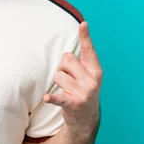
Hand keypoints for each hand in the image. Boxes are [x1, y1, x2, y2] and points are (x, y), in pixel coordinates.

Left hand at [44, 22, 102, 139]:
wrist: (86, 119)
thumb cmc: (82, 90)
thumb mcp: (87, 75)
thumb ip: (81, 61)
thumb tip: (71, 47)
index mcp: (96, 70)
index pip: (89, 50)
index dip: (85, 37)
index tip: (83, 24)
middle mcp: (92, 80)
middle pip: (66, 60)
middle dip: (63, 68)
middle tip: (70, 80)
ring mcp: (84, 92)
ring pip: (58, 75)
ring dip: (58, 82)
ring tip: (67, 90)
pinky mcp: (73, 103)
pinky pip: (59, 97)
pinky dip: (52, 98)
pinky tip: (47, 98)